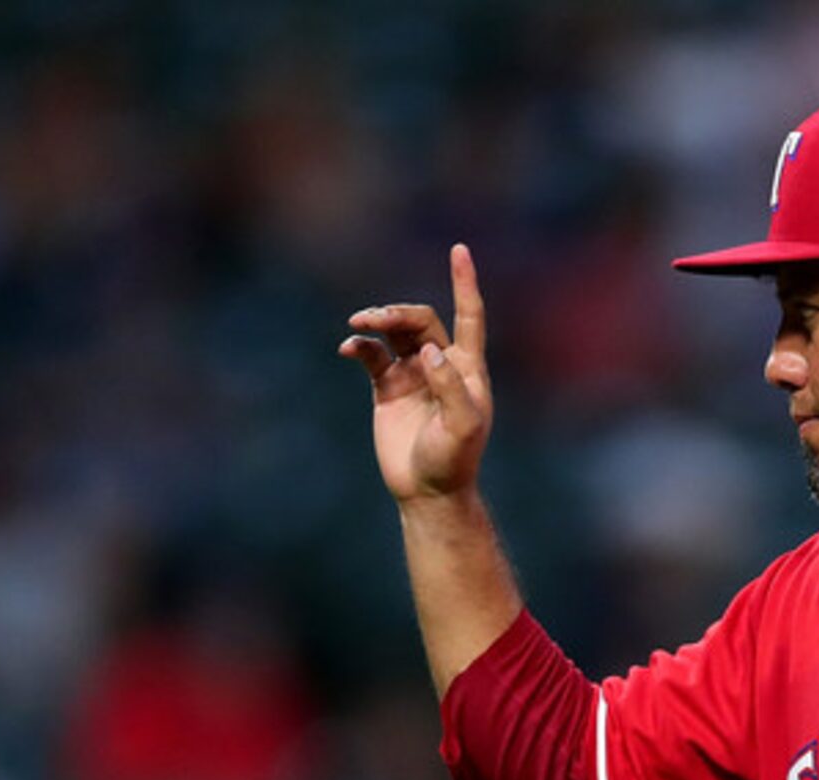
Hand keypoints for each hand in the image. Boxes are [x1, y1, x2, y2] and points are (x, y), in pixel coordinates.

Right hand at [339, 242, 494, 502]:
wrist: (427, 491)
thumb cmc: (453, 461)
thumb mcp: (461, 427)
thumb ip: (450, 386)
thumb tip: (428, 350)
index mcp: (468, 368)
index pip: (469, 316)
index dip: (465, 283)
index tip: (459, 249)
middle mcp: (441, 364)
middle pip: (420, 320)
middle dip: (397, 313)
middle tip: (372, 319)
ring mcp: (413, 373)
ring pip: (394, 331)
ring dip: (376, 321)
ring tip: (358, 324)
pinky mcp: (387, 387)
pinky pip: (371, 355)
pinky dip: (359, 347)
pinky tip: (348, 349)